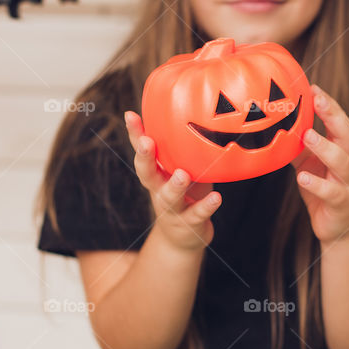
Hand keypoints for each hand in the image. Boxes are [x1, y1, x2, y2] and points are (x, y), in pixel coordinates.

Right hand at [125, 110, 219, 250]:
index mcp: (155, 173)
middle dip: (145, 158)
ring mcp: (172, 208)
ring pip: (169, 197)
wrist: (182, 239)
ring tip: (182, 175)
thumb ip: (180, 147)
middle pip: (146, 174)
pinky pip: (197, 214)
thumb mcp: (177, 168)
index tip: (130, 115)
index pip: (141, 150)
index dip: (134, 134)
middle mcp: (158, 190)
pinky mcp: (189, 223)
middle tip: (147, 142)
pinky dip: (206, 206)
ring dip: (175, 186)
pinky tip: (217, 198)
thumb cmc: (183, 194)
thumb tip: (189, 109)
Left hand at [291, 84, 348, 242]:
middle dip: (334, 115)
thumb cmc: (323, 187)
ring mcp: (347, 182)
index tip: (314, 87)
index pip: (339, 121)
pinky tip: (302, 178)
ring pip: (342, 161)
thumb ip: (298, 144)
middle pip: (348, 134)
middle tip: (318, 100)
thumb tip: (274, 123)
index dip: (329, 105)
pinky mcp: (342, 203)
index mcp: (342, 149)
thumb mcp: (308, 162)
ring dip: (325, 147)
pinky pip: (331, 191)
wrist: (339, 226)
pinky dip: (317, 184)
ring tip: (308, 136)